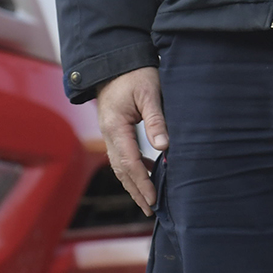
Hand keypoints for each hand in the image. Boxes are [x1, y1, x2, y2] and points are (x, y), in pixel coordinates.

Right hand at [93, 67, 168, 215]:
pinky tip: (147, 172)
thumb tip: (163, 148)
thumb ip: (156, 120)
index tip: (155, 199)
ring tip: (148, 201)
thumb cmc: (134, 73)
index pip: (130, 163)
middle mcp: (108, 134)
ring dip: (133, 184)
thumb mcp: (149, 92)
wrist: (114, 61)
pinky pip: (122, 156)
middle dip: (136, 191)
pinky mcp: (114, 131)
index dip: (143, 183)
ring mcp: (109, 133)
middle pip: (121, 170)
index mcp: (115, 127)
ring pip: (119, 166)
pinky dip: (133, 169)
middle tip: (151, 210)